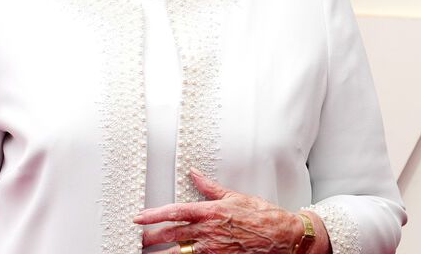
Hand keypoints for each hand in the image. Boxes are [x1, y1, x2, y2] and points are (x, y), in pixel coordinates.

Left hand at [133, 168, 330, 252]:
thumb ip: (210, 188)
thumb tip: (195, 174)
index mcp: (210, 212)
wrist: (282, 236)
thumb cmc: (262, 216)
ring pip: (181, 253)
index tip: (139, 217)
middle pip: (172, 235)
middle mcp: (209, 232)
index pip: (175, 212)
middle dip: (152, 238)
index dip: (154, 215)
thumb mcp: (234, 196)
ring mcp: (213, 249)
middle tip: (137, 239)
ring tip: (149, 253)